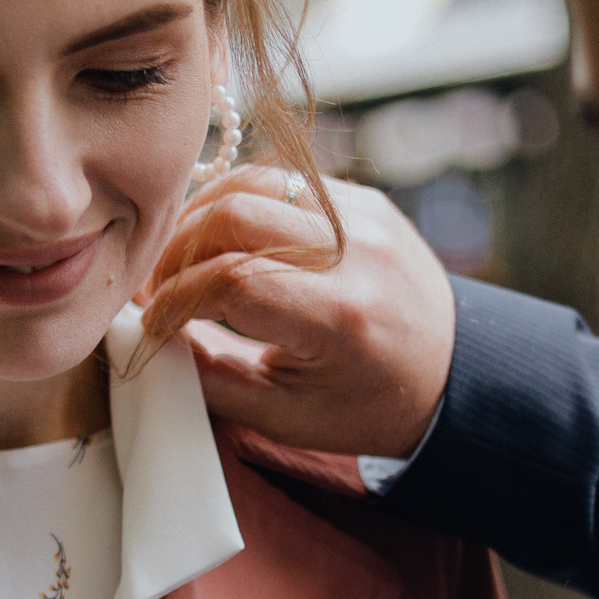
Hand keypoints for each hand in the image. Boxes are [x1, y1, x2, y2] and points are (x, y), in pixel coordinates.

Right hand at [142, 166, 455, 459]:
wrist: (452, 373)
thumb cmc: (365, 404)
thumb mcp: (285, 415)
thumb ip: (211, 379)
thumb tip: (147, 338)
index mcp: (343, 317)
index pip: (231, 280)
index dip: (174, 298)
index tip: (154, 324)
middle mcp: (358, 254)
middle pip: (235, 215)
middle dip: (177, 251)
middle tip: (158, 289)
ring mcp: (365, 218)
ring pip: (255, 183)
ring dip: (201, 217)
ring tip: (181, 261)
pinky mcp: (365, 200)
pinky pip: (285, 182)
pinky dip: (240, 205)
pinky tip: (221, 241)